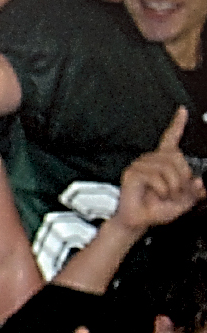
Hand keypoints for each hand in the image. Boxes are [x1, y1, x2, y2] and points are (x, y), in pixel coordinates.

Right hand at [113, 107, 203, 231]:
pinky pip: (156, 176)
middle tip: (177, 192)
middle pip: (177, 157)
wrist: (139, 221)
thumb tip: (200, 182)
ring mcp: (141, 165)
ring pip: (168, 167)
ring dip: (173, 186)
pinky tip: (156, 194)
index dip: (178, 124)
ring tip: (166, 195)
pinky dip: (162, 189)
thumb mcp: (184, 201)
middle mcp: (152, 160)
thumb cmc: (157, 210)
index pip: (171, 139)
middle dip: (183, 177)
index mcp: (164, 162)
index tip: (182, 111)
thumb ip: (195, 191)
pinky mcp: (133, 173)